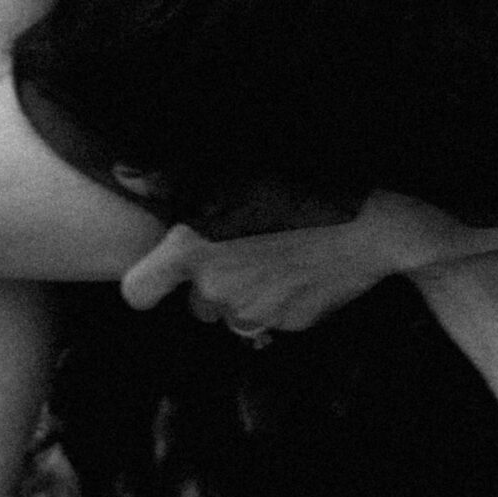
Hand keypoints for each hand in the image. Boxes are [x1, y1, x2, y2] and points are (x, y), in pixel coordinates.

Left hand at [121, 194, 427, 332]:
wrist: (372, 222)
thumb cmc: (299, 183)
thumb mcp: (231, 170)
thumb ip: (170, 179)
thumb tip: (125, 175)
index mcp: (193, 251)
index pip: (137, 292)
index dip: (146, 282)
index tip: (163, 269)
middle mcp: (216, 290)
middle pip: (193, 300)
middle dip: (210, 279)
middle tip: (239, 243)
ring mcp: (253, 312)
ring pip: (232, 312)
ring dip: (243, 292)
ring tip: (272, 253)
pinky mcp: (288, 326)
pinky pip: (270, 318)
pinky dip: (279, 299)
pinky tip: (299, 267)